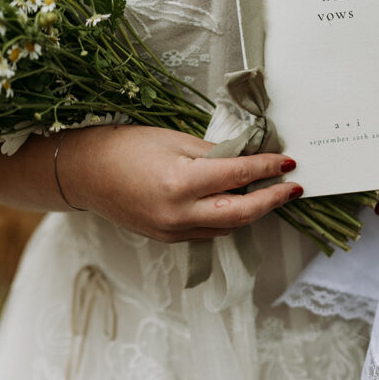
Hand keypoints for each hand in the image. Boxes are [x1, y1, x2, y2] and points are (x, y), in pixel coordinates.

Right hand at [61, 124, 301, 242]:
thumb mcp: (175, 140)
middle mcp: (178, 214)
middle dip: (273, 200)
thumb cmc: (126, 148)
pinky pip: (210, 232)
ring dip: (254, 211)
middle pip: (242, 213)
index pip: (238, 176)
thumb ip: (215, 154)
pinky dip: (229, 218)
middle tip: (294, 188)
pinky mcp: (168, 239)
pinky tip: (240, 203)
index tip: (289, 162)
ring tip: (273, 193)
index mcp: (181, 183)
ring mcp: (173, 231)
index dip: (268, 168)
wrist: (84, 173)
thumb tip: (249, 158)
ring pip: (228, 226)